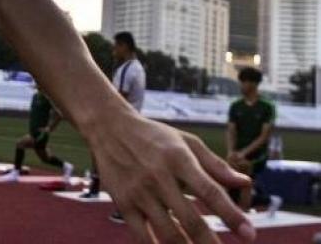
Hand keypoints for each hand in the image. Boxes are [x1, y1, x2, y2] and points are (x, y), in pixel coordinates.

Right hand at [87, 111, 254, 242]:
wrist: (108, 127)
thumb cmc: (153, 135)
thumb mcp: (185, 141)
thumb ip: (215, 164)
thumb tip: (245, 183)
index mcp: (179, 158)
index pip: (210, 191)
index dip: (231, 215)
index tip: (249, 235)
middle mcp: (159, 176)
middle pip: (190, 219)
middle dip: (210, 243)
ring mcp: (139, 192)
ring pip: (168, 232)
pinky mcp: (123, 203)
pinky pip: (142, 235)